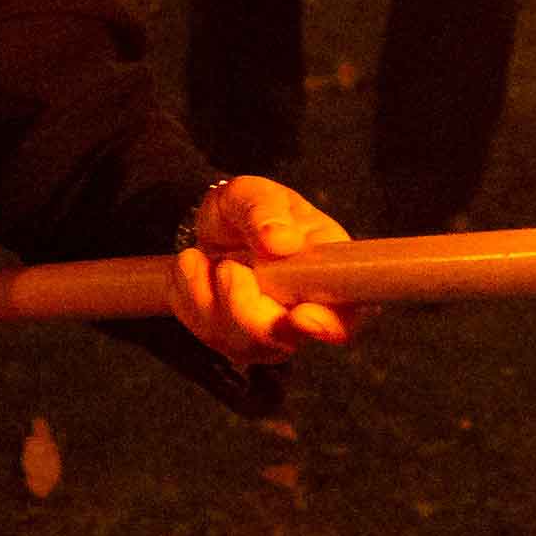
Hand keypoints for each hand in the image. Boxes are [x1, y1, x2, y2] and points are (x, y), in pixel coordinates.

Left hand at [174, 176, 360, 360]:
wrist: (214, 227)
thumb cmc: (249, 210)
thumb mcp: (252, 193)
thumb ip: (264, 209)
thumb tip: (281, 241)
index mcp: (327, 275)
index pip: (346, 316)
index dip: (329, 325)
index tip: (300, 315)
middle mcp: (301, 313)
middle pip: (283, 340)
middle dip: (246, 308)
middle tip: (229, 267)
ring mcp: (265, 333)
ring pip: (239, 341)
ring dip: (210, 295)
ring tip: (204, 256)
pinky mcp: (229, 339)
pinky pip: (204, 331)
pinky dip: (189, 293)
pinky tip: (193, 265)